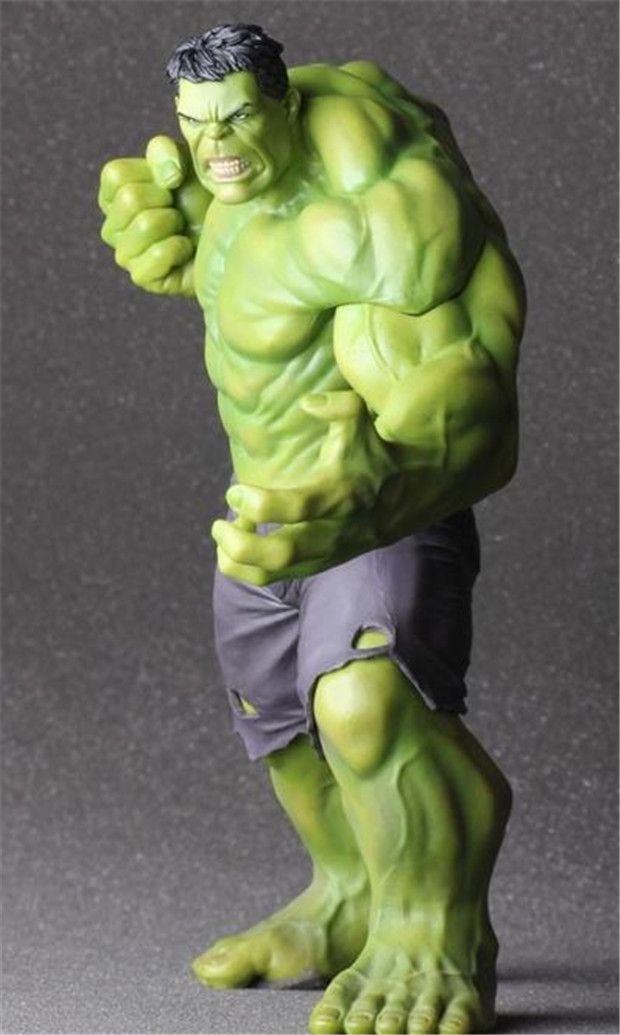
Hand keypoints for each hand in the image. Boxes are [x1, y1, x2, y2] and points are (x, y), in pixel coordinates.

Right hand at [98, 135, 209, 293]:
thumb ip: (164, 150)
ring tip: (183, 230)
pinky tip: (186, 250)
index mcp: (112, 196)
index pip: (115, 175)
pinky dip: (180, 247)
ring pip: (145, 224)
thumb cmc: (201, 198)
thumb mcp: (184, 160)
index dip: (152, 174)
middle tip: (180, 211)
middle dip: (167, 200)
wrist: (227, 236)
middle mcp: (112, 226)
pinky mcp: (143, 278)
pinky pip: (158, 254)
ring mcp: (125, 255)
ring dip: (175, 222)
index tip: (170, 184)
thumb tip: (168, 176)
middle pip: (129, 198)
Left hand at [212, 391, 395, 584]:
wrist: (409, 494)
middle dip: (242, 545)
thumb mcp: (362, 422)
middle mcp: (335, 529)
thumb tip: (308, 403)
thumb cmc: (374, 452)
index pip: (298, 509)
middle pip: (282, 553)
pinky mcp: (323, 563)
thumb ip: (338, 407)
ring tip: (221, 540)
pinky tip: (236, 549)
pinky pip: (282, 576)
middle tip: (219, 525)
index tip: (235, 490)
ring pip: (278, 573)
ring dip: (240, 563)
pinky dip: (252, 569)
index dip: (259, 503)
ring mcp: (329, 551)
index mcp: (341, 493)